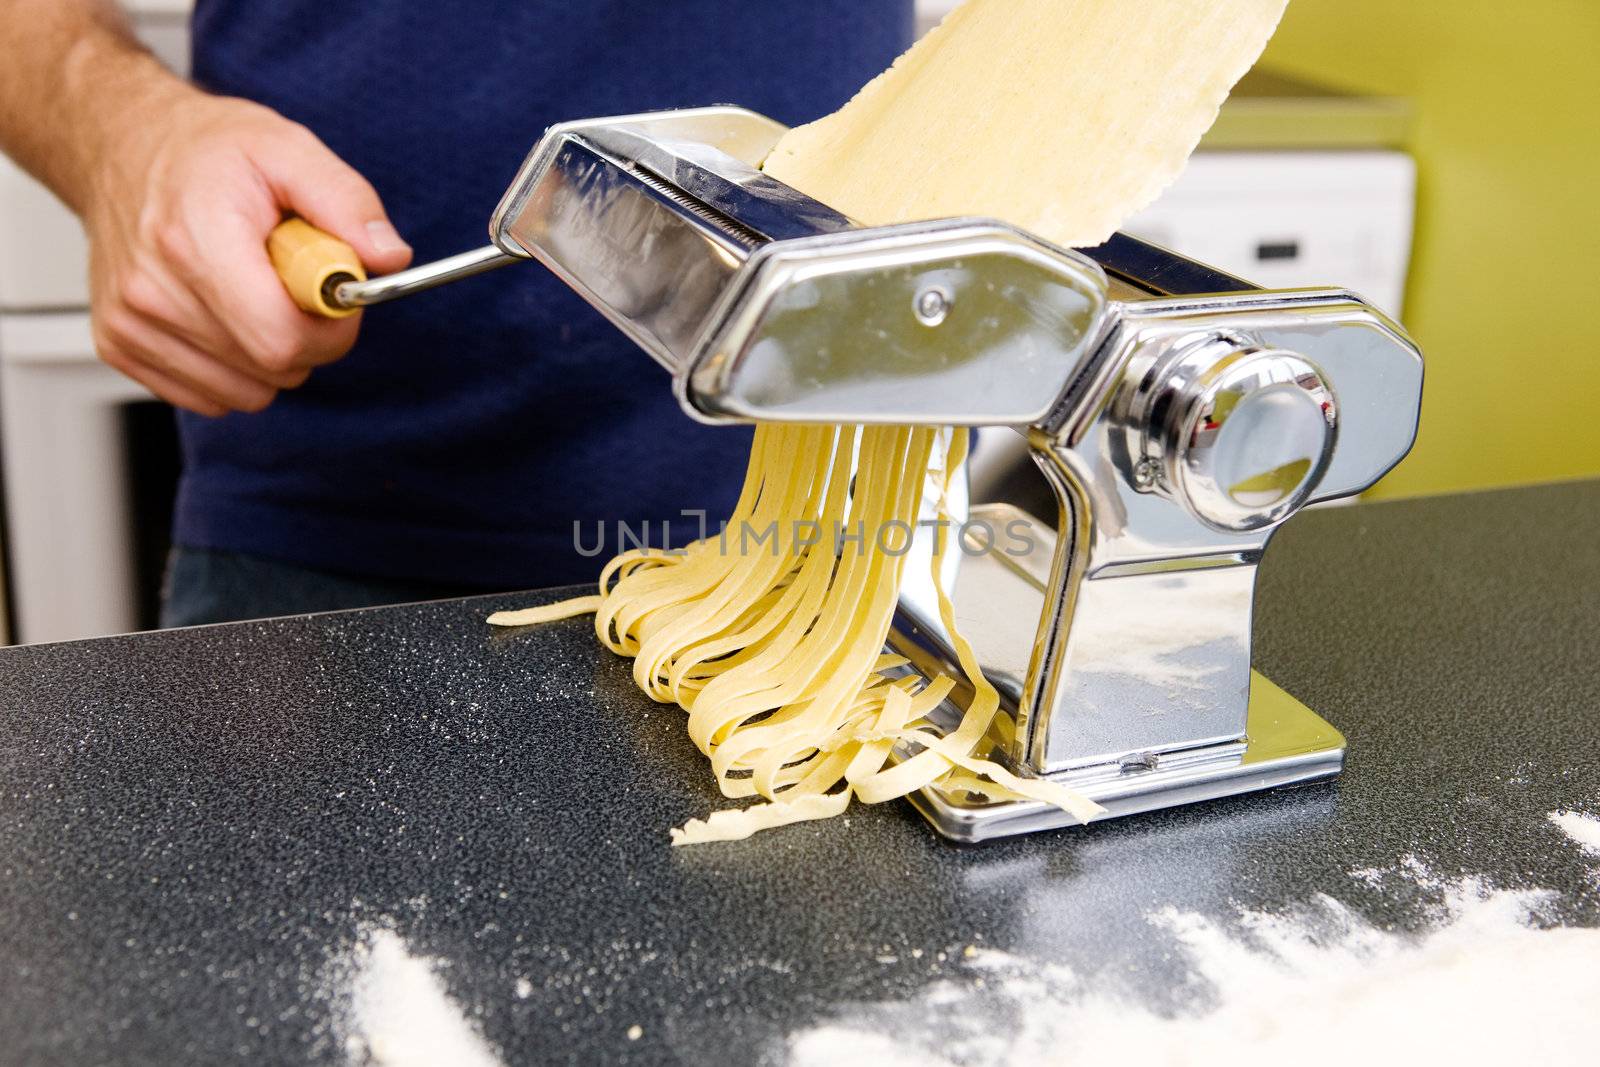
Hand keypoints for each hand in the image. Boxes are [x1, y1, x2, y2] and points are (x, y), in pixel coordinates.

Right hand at [82, 87, 412, 415]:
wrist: (121, 146)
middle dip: (306, 337)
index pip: (281, 340)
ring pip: (246, 393)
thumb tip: (390, 257)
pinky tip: (223, 311)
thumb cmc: (205, 150)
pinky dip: (233, 366)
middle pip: (272, 369)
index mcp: (195, 242)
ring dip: (270, 355)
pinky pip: (210, 395)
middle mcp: (153, 291)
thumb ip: (347, 202)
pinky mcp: (120, 345)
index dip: (330, 331)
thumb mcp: (288, 148)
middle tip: (291, 282)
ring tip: (251, 290)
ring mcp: (130, 324)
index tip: (333, 296)